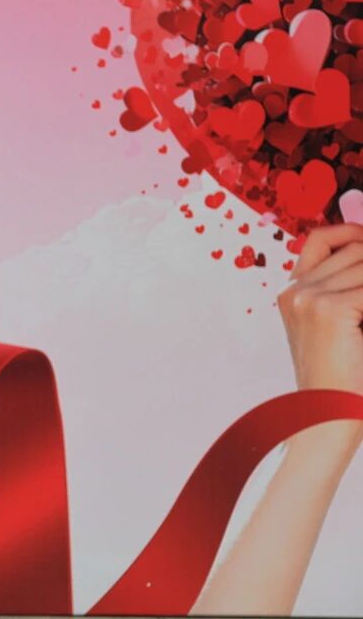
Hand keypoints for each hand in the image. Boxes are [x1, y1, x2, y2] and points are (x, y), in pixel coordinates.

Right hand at [277, 223, 362, 453]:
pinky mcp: (330, 310)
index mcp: (291, 291)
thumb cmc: (338, 375)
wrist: (328, 412)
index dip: (351, 232)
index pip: (319, 238)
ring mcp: (309, 298)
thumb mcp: (334, 323)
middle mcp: (295, 290)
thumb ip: (344, 288)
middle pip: (352, 248)